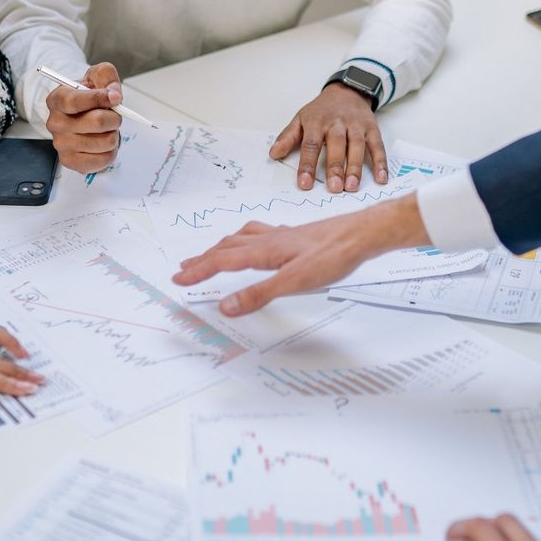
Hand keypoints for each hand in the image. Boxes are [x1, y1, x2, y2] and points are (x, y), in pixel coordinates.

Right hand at [46, 62, 123, 174]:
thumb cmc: (89, 97)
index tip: (115, 98)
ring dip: (114, 134)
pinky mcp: (71, 162)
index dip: (99, 99)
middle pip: (96, 122)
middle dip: (114, 117)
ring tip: (106, 129)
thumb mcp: (97, 77)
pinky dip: (111, 151)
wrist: (83, 116)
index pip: (75, 101)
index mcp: (57, 99)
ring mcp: (61, 145)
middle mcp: (55, 123)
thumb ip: (106, 76)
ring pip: (106, 141)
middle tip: (113, 115)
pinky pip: (104, 159)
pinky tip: (103, 143)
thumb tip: (114, 95)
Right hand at [173, 194, 427, 315]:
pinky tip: (257, 243)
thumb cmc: (332, 255)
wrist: (362, 234)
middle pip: (227, 247)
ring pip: (243, 238)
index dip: (198, 270)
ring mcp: (282, 236)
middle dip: (204, 259)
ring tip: (211, 253)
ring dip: (222, 247)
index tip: (178, 277)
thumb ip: (258, 294)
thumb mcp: (294, 281)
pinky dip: (247, 239)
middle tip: (184, 267)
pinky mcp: (296, 237)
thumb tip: (226, 306)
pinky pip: (261, 234)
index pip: (222, 260)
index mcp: (264, 250)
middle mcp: (269, 239)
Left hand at [270, 83, 387, 193]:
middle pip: (336, 146)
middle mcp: (337, 123)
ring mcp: (356, 126)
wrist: (348, 90)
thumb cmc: (322, 110)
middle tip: (333, 187)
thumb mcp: (301, 118)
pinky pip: (377, 146)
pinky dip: (381, 162)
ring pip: (357, 146)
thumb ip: (288, 137)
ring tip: (352, 187)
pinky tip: (381, 178)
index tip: (305, 183)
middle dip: (335, 167)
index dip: (307, 164)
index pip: (310, 144)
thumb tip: (273, 154)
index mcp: (317, 122)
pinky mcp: (372, 129)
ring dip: (355, 167)